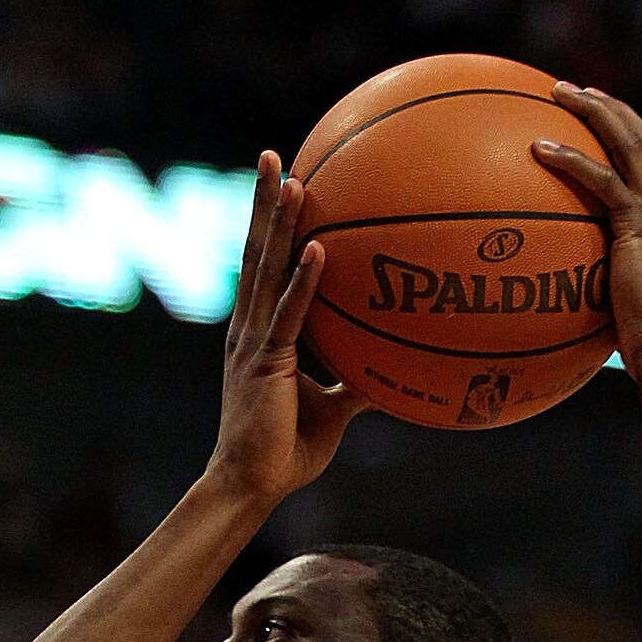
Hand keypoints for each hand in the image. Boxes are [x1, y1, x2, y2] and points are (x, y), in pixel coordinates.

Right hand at [204, 151, 363, 510]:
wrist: (251, 485)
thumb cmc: (285, 453)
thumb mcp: (331, 413)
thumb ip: (355, 386)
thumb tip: (390, 377)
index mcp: (260, 332)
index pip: (263, 266)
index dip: (269, 225)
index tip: (282, 183)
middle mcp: (250, 327)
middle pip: (256, 251)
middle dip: (264, 202)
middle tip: (273, 155)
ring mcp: (254, 341)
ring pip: (266, 270)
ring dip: (279, 222)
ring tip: (291, 178)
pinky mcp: (266, 362)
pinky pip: (289, 314)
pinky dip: (304, 280)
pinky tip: (319, 248)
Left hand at [532, 88, 641, 384]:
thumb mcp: (637, 319)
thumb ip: (617, 299)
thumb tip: (579, 313)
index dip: (633, 140)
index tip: (607, 121)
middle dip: (613, 110)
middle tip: (578, 91)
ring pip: (629, 144)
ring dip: (594, 112)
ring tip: (559, 93)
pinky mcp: (641, 227)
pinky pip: (602, 181)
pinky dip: (571, 159)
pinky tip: (538, 149)